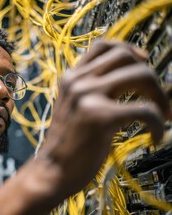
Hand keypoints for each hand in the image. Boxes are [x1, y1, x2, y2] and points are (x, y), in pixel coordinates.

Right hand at [38, 40, 170, 199]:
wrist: (53, 169)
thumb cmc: (68, 142)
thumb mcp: (75, 106)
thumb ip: (94, 89)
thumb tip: (132, 79)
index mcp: (71, 77)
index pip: (103, 46)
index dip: (128, 49)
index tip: (143, 61)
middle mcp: (77, 81)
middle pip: (126, 57)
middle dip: (151, 76)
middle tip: (158, 99)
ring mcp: (87, 96)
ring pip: (140, 74)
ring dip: (159, 95)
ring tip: (162, 115)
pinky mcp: (99, 117)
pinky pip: (145, 110)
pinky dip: (158, 124)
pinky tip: (154, 137)